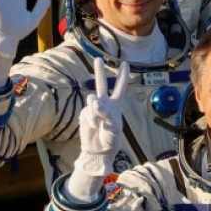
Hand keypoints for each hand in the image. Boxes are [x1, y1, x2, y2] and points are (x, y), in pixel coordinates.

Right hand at [76, 58, 128, 175]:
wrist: (98, 151)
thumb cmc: (110, 140)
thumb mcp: (113, 127)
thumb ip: (105, 113)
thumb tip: (95, 102)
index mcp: (116, 106)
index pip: (120, 88)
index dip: (122, 76)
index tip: (125, 64)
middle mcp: (104, 104)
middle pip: (102, 84)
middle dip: (99, 71)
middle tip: (98, 59)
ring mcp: (93, 109)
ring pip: (92, 98)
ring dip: (96, 109)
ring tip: (98, 122)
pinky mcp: (84, 114)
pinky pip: (87, 111)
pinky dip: (91, 119)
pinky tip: (93, 126)